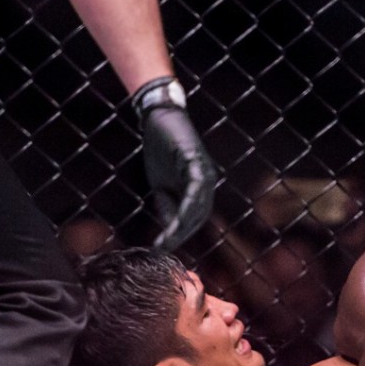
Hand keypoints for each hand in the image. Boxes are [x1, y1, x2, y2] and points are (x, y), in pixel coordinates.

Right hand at [133, 77, 216, 250]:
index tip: (166, 247)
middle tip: (166, 246)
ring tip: (170, 236)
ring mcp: (203, 171)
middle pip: (199, 215)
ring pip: (199, 204)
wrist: (158, 118)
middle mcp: (206, 182)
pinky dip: (188, 202)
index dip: (181, 234)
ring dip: (184, 222)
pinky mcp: (196, 159)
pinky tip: (179, 215)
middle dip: (183, 233)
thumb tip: (170, 231)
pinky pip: (195, 186)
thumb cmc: (161, 151)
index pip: (194, 218)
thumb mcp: (162, 185)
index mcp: (200, 190)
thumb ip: (168, 206)